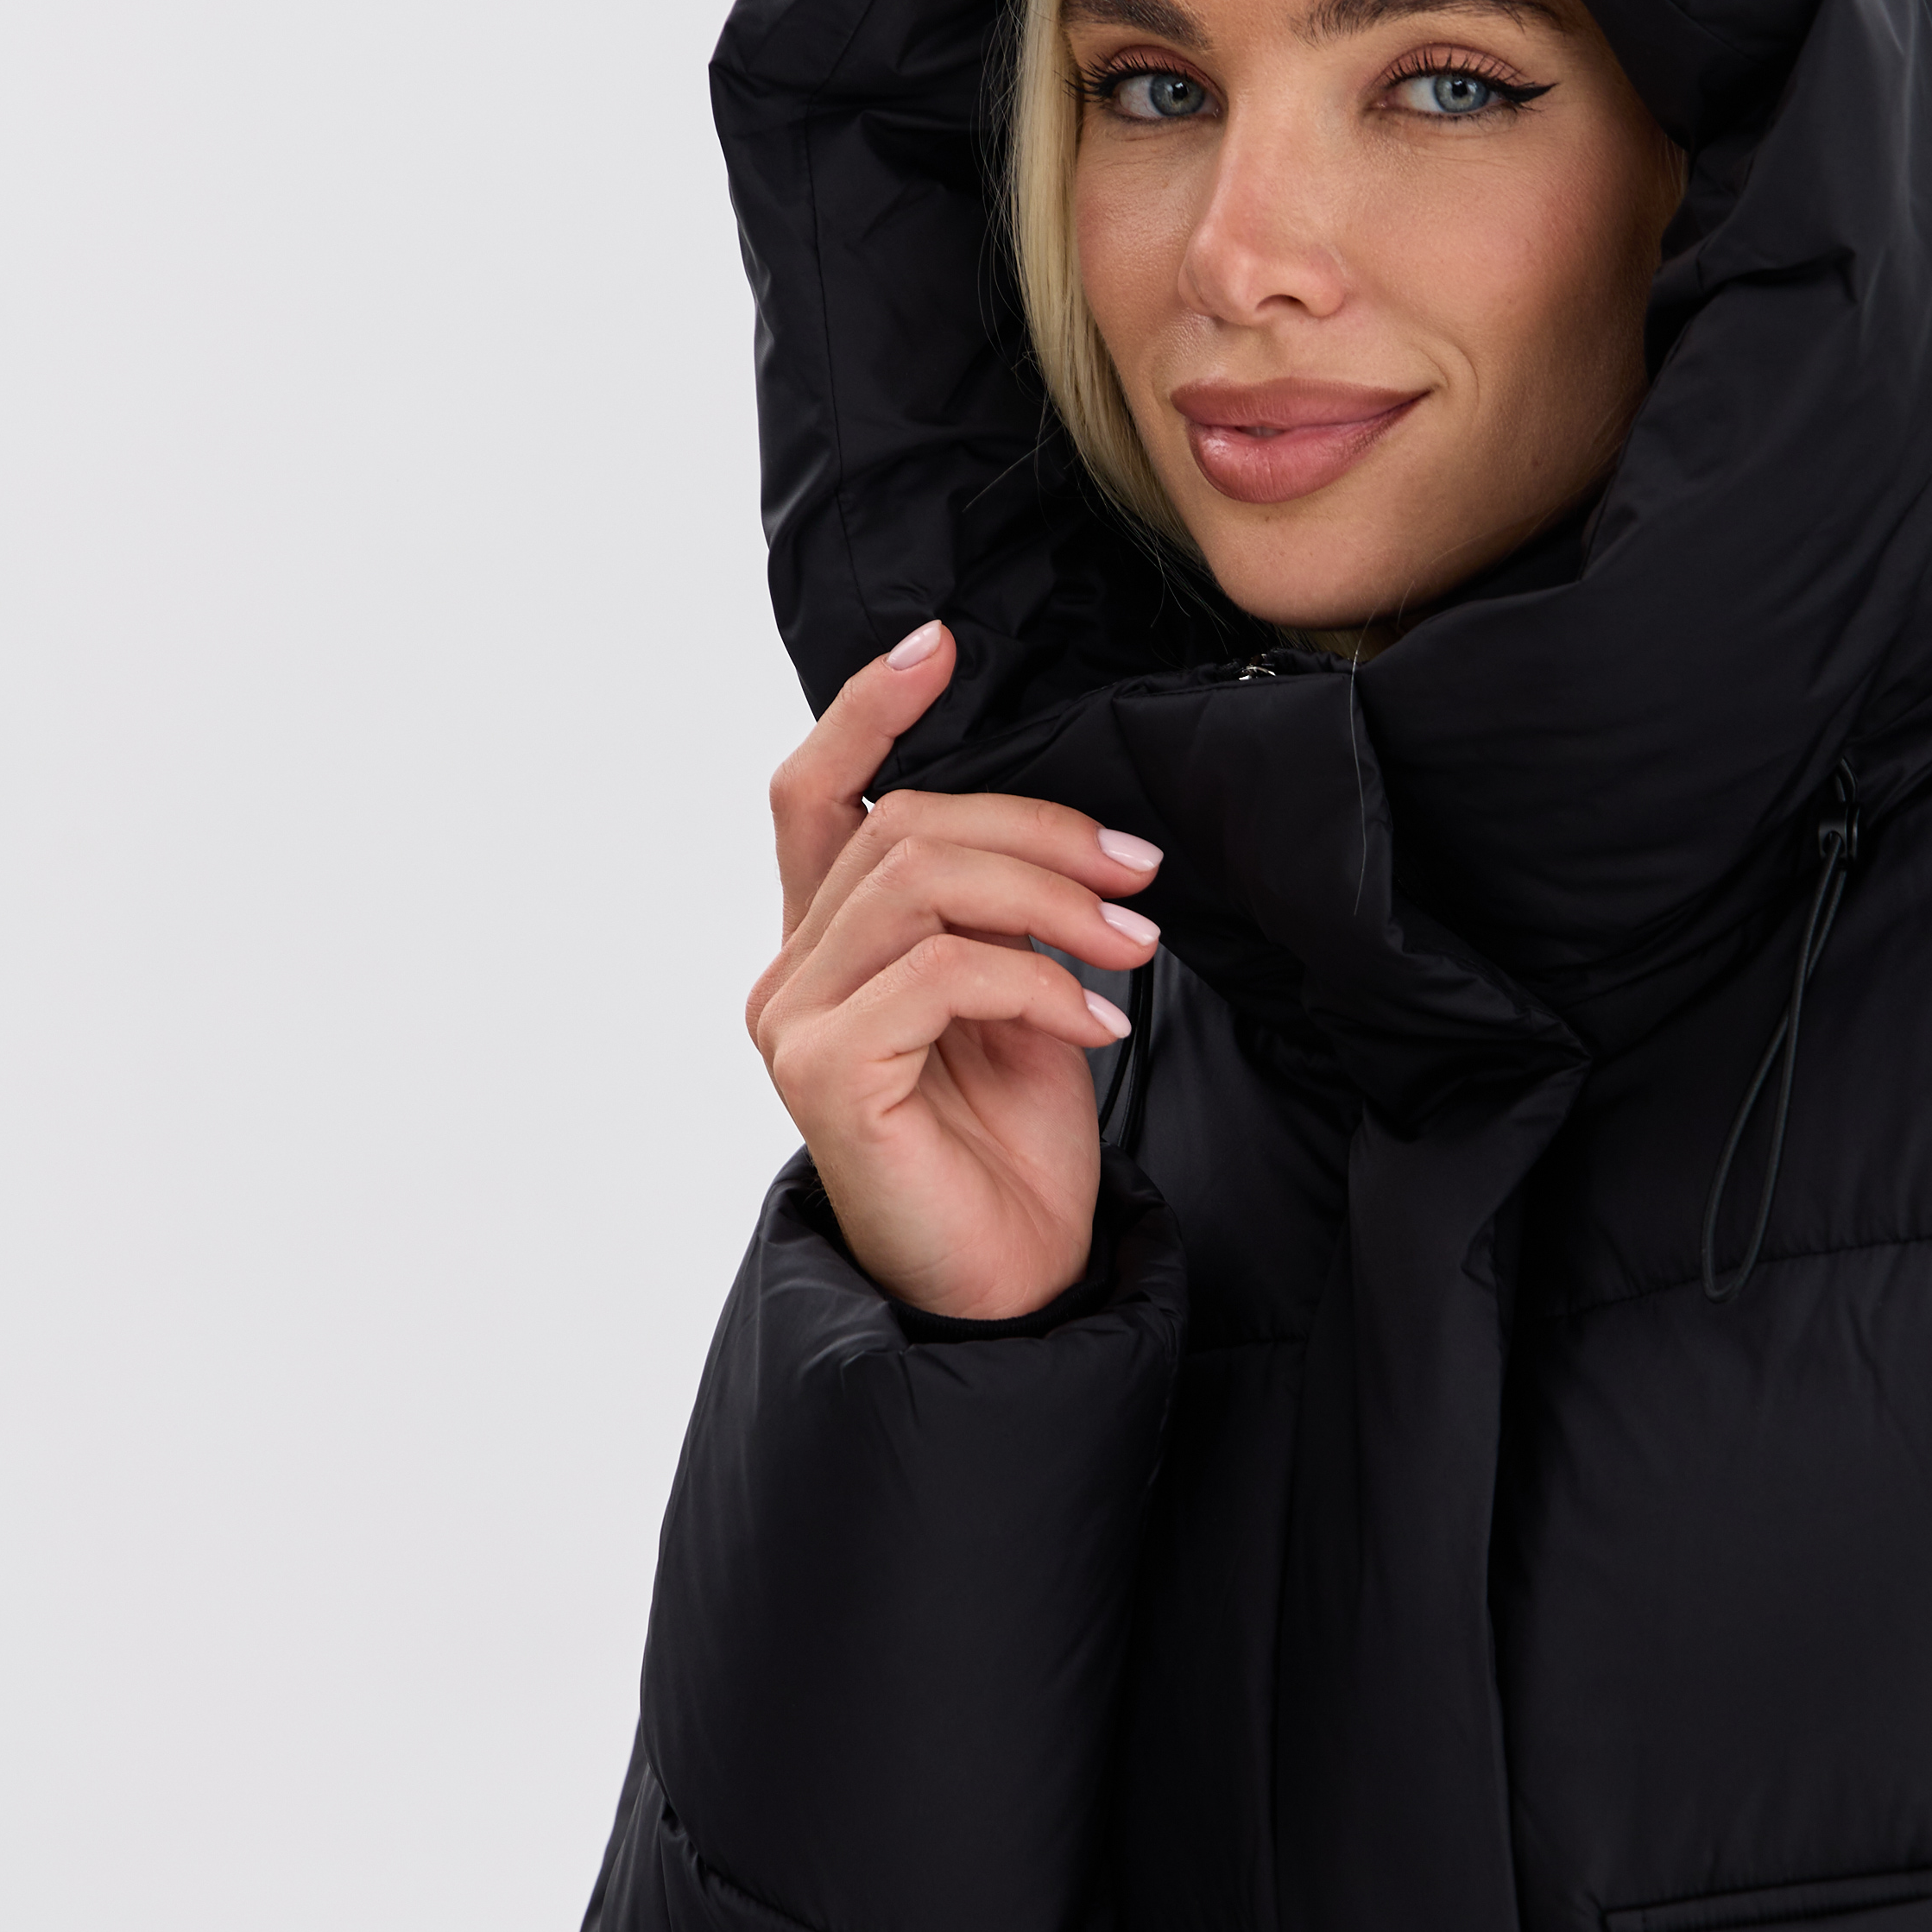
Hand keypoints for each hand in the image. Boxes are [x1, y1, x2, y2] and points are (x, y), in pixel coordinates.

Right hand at [745, 621, 1162, 1320]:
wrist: (1011, 1286)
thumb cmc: (1013, 1151)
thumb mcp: (1025, 1001)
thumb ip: (1010, 914)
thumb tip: (1082, 834)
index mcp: (832, 945)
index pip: (814, 795)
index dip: (868, 709)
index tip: (940, 645)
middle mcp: (791, 973)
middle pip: (903, 828)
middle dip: (1040, 833)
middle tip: (1140, 876)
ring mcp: (794, 1021)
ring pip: (921, 882)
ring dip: (1051, 899)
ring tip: (1136, 946)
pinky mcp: (821, 1071)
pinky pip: (941, 969)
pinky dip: (1040, 978)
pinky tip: (1099, 1018)